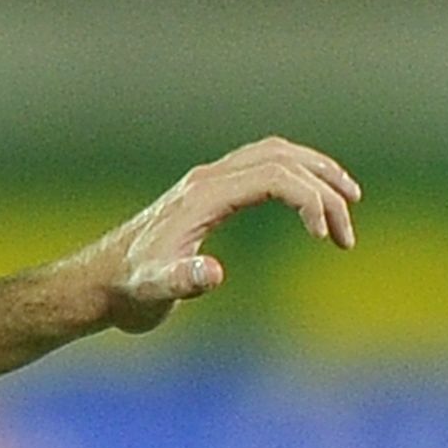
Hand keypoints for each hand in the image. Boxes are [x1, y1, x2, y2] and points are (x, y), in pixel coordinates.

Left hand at [77, 136, 360, 332]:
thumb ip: (180, 281)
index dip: (311, 200)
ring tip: (347, 207)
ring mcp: (208, 181)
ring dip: (316, 175)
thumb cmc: (128, 291)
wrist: (99, 283)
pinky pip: (262, 165)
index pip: (275, 176)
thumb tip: (211, 274)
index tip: (327, 240)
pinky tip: (310, 202)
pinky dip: (296, 175)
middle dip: (324, 190)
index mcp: (203, 195)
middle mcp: (208, 179)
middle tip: (345, 237)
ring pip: (275, 155)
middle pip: (283, 159)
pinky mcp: (208, 191)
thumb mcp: (154, 292)